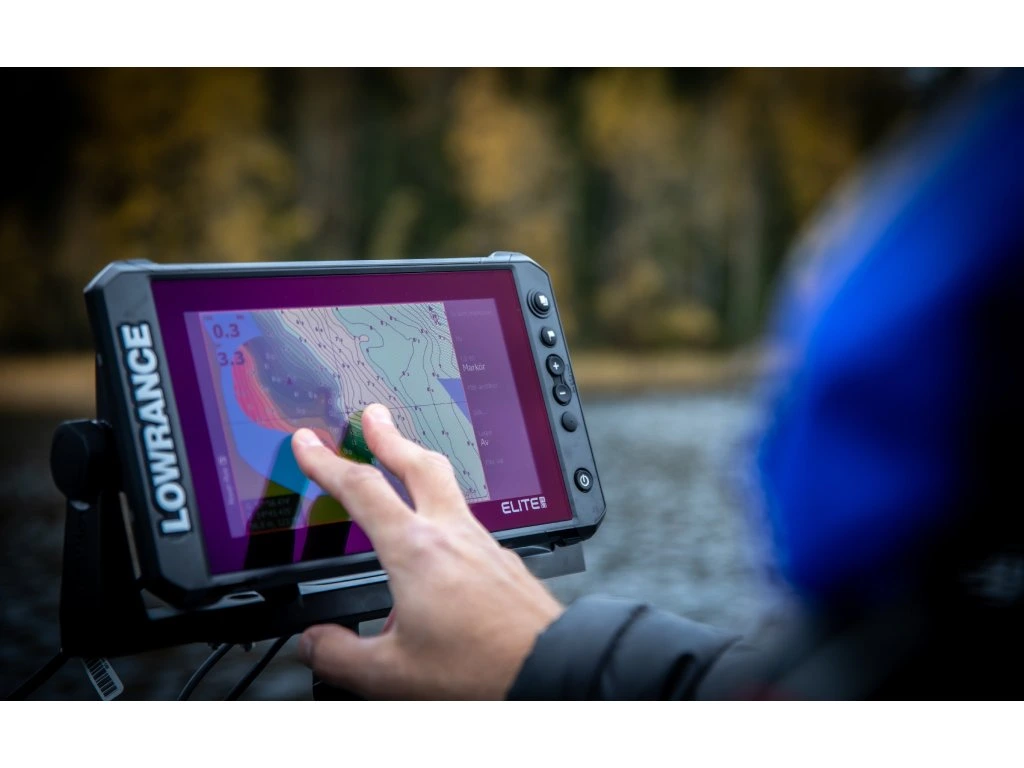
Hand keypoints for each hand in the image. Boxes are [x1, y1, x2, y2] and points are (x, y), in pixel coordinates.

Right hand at [291, 403, 563, 698]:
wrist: (551, 670)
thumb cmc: (481, 670)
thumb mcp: (391, 674)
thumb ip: (340, 655)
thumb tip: (313, 644)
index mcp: (417, 551)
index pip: (362, 489)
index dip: (327, 462)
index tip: (309, 443)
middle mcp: (453, 535)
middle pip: (418, 465)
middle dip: (389, 437)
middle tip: (372, 417)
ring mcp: (484, 544)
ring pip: (449, 488)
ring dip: (420, 467)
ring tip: (406, 463)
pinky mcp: (505, 561)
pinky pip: (468, 522)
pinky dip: (445, 512)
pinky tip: (442, 537)